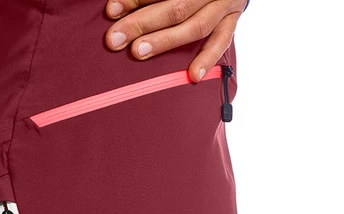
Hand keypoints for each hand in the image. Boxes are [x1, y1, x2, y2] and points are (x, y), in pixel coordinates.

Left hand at [105, 0, 245, 80]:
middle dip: (142, 23)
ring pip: (195, 25)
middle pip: (175, 7)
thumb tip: (115, 9)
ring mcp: (224, 3)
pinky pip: (221, 41)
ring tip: (138, 52)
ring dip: (165, 41)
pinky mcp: (232, 20)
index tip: (111, 11)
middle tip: (116, 39)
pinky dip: (207, 59)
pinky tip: (193, 76)